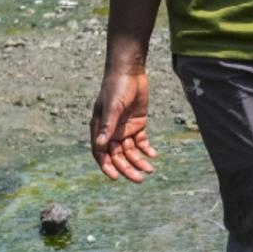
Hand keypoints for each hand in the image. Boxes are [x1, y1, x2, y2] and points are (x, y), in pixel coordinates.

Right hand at [90, 67, 154, 181]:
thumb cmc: (117, 88)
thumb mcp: (113, 107)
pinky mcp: (137, 124)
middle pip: (118, 155)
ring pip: (130, 151)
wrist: (130, 73)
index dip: (106, 165)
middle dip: (127, 167)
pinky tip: (153, 155)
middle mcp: (111, 131)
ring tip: (150, 170)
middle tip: (139, 179)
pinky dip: (147, 149)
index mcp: (99, 128)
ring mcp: (124, 129)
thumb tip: (99, 145)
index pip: (101, 152)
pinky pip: (141, 142)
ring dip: (139, 161)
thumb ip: (107, 126)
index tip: (115, 177)